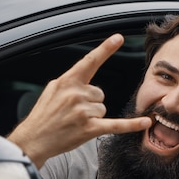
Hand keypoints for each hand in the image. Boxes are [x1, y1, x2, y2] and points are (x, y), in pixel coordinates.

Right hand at [8, 34, 151, 166]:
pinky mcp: (89, 129)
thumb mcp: (52, 91)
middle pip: (100, 93)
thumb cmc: (43, 116)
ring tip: (75, 122)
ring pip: (103, 108)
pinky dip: (131, 125)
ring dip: (93, 116)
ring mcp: (83, 112)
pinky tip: (145, 123)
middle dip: (90, 103)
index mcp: (67, 81)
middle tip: (72, 113)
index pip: (89, 61)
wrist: (33, 140)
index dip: (105, 49)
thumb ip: (70, 82)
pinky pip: (116, 125)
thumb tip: (86, 81)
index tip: (119, 38)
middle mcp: (76, 94)